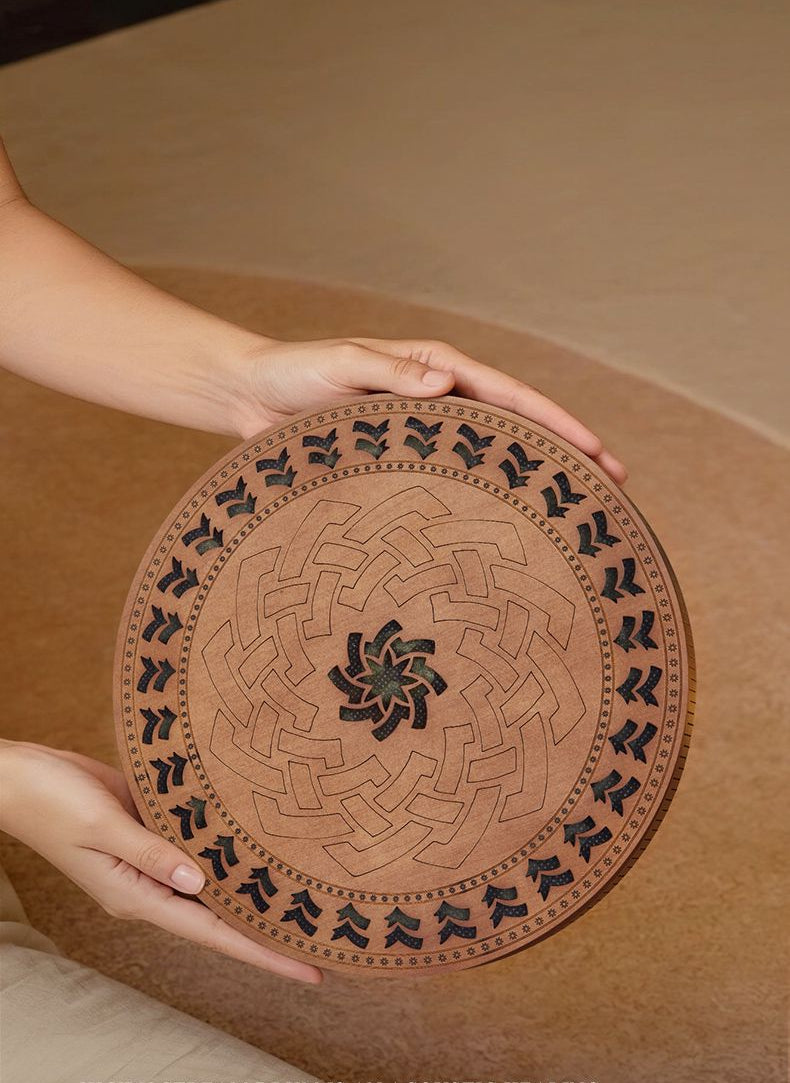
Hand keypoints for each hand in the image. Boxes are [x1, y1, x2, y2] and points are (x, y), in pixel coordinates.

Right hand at [0, 739, 321, 984]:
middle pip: (219, 915)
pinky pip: (197, 843)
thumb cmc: (50, 802)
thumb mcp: (100, 825)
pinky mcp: (150, 829)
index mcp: (136, 896)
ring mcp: (151, 858)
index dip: (263, 952)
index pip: (212, 934)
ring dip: (250, 887)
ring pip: (211, 880)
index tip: (308, 969)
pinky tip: (257, 841)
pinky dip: (227, 846)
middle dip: (268, 928)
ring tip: (304, 892)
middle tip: (323, 932)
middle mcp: (149, 885)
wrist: (19, 776)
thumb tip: (200, 882)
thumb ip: (151, 853)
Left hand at [218, 336, 627, 483]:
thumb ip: (387, 371)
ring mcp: (424, 431)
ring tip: (571, 515)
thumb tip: (444, 385)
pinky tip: (502, 527)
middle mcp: (438, 398)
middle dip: (565, 454)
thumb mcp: (339, 364)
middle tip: (613, 491)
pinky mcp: (401, 459)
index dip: (559, 425)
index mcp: (435, 368)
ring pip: (490, 456)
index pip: (512, 396)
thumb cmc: (292, 375)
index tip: (600, 454)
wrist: (250, 397)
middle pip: (516, 428)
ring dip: (530, 480)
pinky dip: (484, 497)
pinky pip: (453, 478)